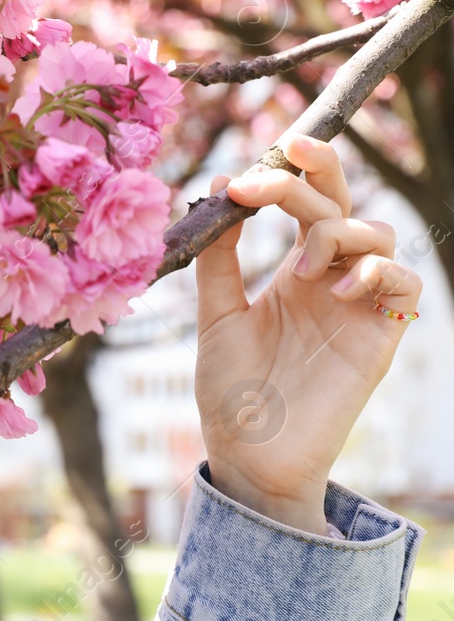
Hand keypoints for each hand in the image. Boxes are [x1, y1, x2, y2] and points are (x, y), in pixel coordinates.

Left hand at [194, 134, 420, 534]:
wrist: (249, 455)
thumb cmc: (231, 391)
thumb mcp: (214, 315)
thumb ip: (218, 260)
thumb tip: (215, 194)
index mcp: (292, 272)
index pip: (305, 202)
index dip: (291, 170)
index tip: (248, 166)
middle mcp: (331, 280)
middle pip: (343, 203)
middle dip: (319, 171)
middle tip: (276, 167)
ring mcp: (357, 306)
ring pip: (379, 234)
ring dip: (338, 231)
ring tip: (302, 267)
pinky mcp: (379, 338)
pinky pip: (406, 285)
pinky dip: (379, 271)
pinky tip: (338, 289)